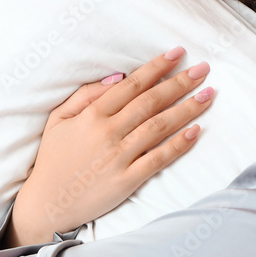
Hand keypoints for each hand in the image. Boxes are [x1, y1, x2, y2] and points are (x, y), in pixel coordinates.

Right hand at [7, 46, 213, 246]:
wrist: (48, 202)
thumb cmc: (54, 158)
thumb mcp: (58, 119)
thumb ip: (86, 95)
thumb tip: (117, 77)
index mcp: (92, 115)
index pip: (131, 85)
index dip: (156, 67)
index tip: (177, 54)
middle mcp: (108, 133)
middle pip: (151, 102)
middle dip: (179, 82)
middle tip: (203, 69)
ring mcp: (119, 157)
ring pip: (159, 126)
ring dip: (187, 109)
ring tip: (208, 94)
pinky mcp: (127, 180)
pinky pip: (158, 159)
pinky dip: (178, 144)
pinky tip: (196, 131)